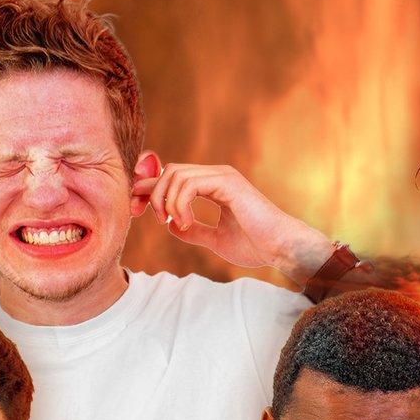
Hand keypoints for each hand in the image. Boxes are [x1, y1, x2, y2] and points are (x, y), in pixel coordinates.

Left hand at [135, 162, 334, 281]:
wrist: (280, 248)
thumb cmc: (255, 245)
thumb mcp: (214, 239)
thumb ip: (194, 230)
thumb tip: (170, 226)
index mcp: (214, 185)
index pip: (174, 177)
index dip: (151, 189)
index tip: (139, 208)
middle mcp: (217, 176)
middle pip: (169, 171)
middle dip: (154, 195)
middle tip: (160, 220)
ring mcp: (223, 176)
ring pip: (175, 174)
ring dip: (167, 202)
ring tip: (178, 224)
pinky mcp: (228, 183)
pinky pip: (188, 184)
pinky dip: (179, 205)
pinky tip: (185, 223)